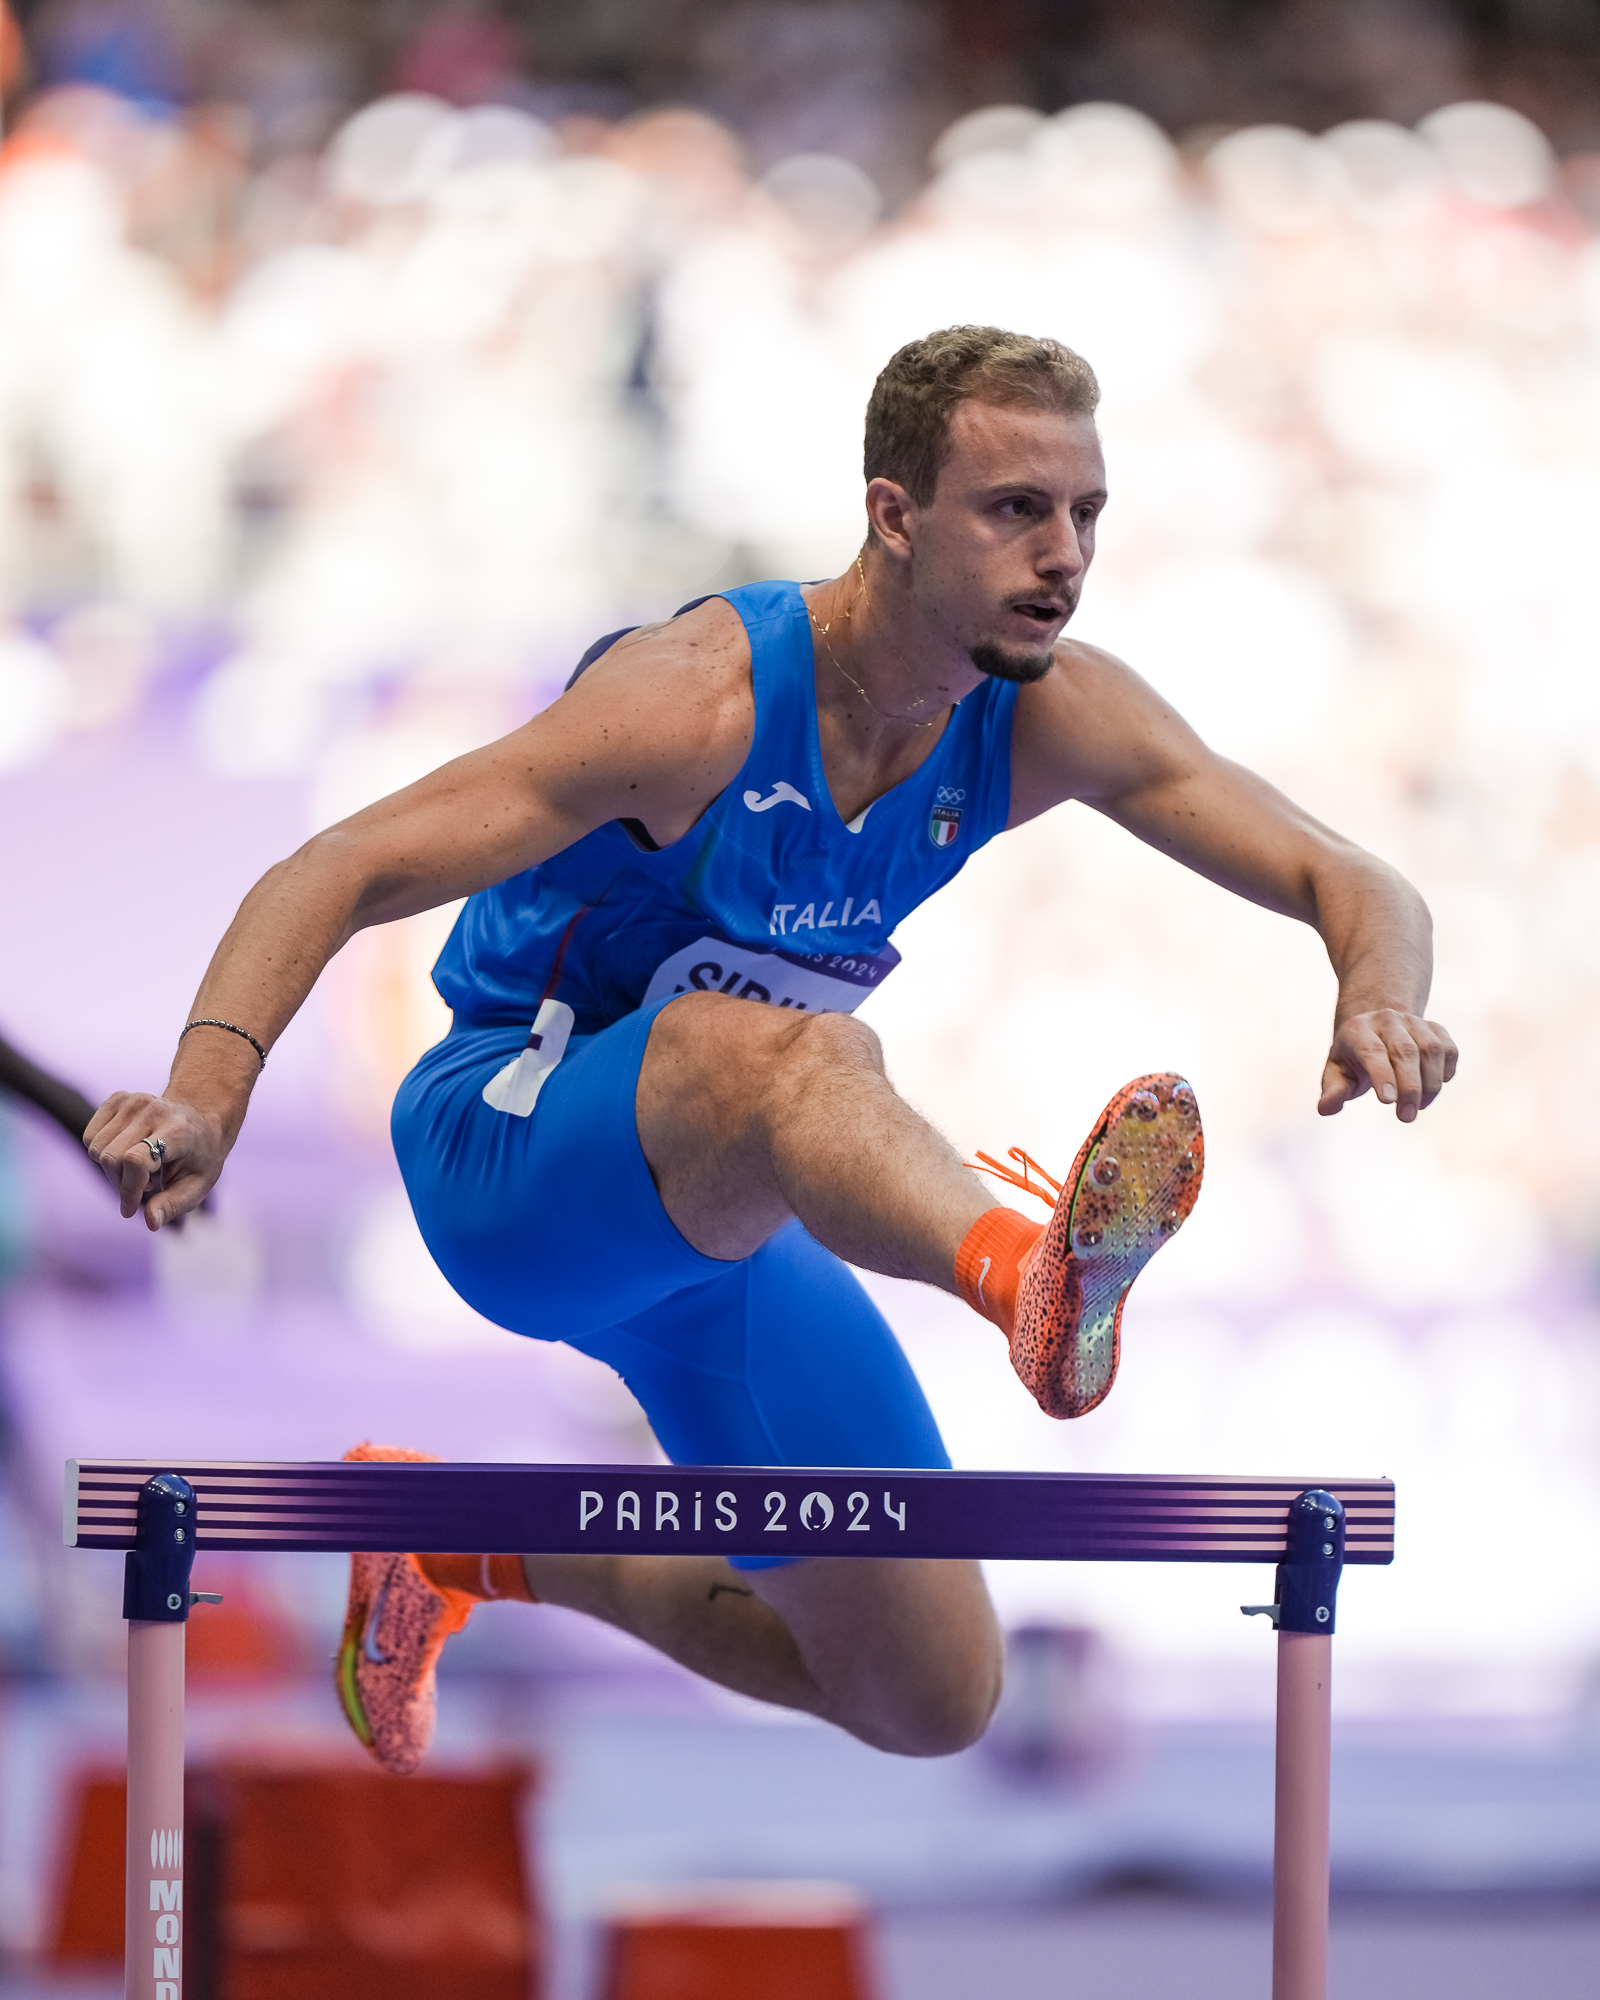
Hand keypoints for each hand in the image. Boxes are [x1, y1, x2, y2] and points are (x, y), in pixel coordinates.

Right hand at [84, 1093, 226, 1229]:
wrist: (202, 1120)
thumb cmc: (199, 1158)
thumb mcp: (198, 1186)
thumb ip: (174, 1205)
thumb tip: (150, 1222)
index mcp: (178, 1130)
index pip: (135, 1160)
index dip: (128, 1189)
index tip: (131, 1209)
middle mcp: (154, 1109)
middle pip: (110, 1157)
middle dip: (121, 1183)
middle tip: (143, 1188)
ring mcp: (134, 1100)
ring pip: (96, 1148)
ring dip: (112, 1170)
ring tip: (140, 1170)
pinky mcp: (118, 1098)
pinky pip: (90, 1136)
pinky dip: (102, 1153)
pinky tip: (127, 1153)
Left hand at [1319, 1010, 1457, 1122]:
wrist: (1376, 1028)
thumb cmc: (1353, 1058)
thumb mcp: (1336, 1072)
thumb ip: (1333, 1090)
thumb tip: (1325, 1109)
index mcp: (1359, 1030)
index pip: (1372, 1051)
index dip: (1382, 1075)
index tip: (1387, 1101)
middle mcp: (1388, 1020)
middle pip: (1405, 1051)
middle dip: (1409, 1087)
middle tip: (1406, 1117)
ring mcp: (1414, 1022)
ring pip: (1432, 1049)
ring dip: (1430, 1083)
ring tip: (1419, 1106)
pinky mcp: (1436, 1028)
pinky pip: (1449, 1049)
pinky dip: (1447, 1071)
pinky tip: (1434, 1087)